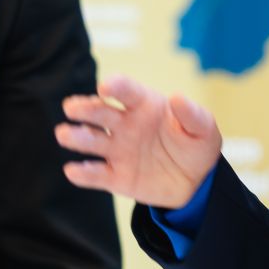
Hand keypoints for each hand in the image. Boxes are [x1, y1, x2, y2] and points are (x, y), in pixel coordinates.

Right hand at [58, 75, 222, 207]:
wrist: (195, 182)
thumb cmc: (195, 145)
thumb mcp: (203, 129)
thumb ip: (192, 114)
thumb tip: (177, 97)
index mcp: (144, 105)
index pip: (127, 92)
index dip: (116, 86)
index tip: (106, 86)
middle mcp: (125, 125)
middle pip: (100, 112)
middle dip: (85, 108)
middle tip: (72, 108)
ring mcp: (118, 150)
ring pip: (92, 141)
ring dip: (77, 137)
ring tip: (64, 134)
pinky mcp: (116, 177)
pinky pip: (96, 175)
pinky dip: (83, 173)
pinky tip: (73, 171)